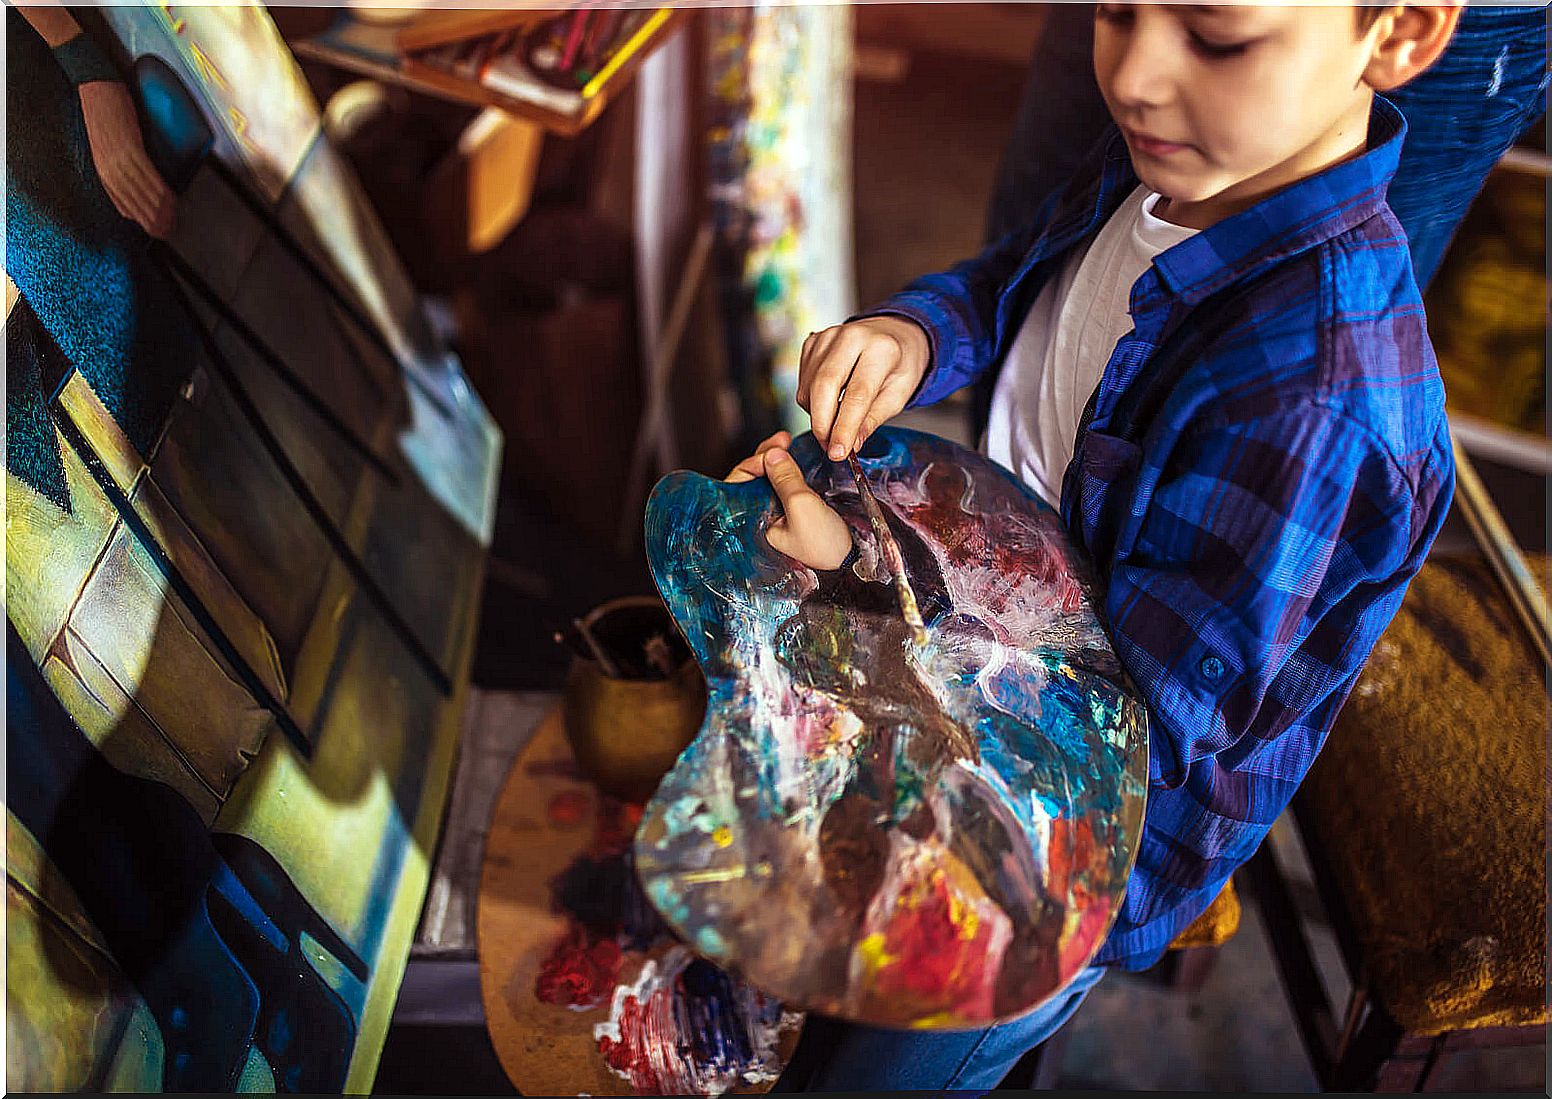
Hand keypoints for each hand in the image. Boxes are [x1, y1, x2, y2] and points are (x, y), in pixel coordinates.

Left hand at [78, 80, 174, 238]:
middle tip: (168, 233)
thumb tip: (135, 184)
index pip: (121, 201)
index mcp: (100, 167)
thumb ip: (117, 163)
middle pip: (133, 199)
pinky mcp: (127, 144)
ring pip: (141, 189)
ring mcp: (116, 155)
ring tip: (173, 220)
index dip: (139, 218)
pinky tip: (168, 198)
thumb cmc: (102, 110)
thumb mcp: (105, 143)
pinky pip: (145, 172)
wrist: (94, 82)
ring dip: (159, 208)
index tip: (154, 230)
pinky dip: (158, 187)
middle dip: (151, 219)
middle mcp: (107, 165)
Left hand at [726, 431, 852, 569]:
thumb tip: (773, 453)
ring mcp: (779, 512)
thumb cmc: (824, 543)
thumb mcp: (802, 506)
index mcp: (754, 524)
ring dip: (777, 459)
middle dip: (765, 457)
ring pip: (770, 478)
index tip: (771, 452)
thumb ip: (785, 479)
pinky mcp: (795, 508)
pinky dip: (790, 467)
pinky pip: (785, 482)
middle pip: (753, 479)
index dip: (753, 464)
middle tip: (781, 442)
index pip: (739, 486)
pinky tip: (796, 456)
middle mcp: (763, 517)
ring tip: (788, 444)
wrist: (853, 557)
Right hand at [797, 315, 929, 460]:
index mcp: (881, 348)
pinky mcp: (812, 343)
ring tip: (836, 425)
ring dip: (817, 416)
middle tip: (830, 448)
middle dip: (823, 425)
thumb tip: (850, 445)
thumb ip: (872, 420)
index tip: (838, 453)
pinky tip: (829, 403)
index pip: (857, 394)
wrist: (892, 334)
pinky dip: (812, 402)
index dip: (844, 427)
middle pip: (824, 386)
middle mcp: (851, 337)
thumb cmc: (899, 364)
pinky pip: (803, 382)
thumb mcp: (898, 396)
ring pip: (809, 387)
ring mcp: (827, 337)